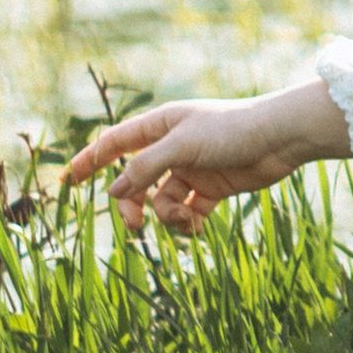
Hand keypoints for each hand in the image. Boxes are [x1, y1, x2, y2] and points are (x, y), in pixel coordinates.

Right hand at [61, 78, 352, 236]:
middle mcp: (173, 147)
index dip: (91, 161)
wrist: (281, 138)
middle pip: (135, 181)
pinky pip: (187, 212)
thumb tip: (113, 191)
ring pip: (161, 201)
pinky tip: (197, 226)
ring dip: (166, 216)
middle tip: (135, 224)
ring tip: (184, 220)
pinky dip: (188, 223)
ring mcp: (192, 169)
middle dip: (131, 204)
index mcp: (161, 126)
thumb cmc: (232, 130)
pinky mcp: (212, 189)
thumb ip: (144, 167)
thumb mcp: (181, 145)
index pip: (115, 143)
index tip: (70, 182)